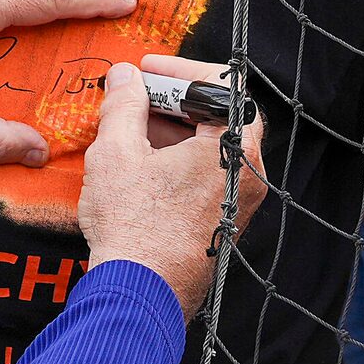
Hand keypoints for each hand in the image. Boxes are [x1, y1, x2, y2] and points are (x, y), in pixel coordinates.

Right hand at [80, 61, 264, 312]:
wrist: (140, 295)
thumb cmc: (134, 227)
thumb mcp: (116, 152)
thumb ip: (123, 105)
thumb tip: (125, 76)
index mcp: (232, 149)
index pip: (223, 83)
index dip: (181, 68)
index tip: (148, 70)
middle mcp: (247, 175)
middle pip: (221, 114)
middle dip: (175, 99)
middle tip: (137, 96)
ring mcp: (239, 202)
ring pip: (213, 146)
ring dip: (173, 129)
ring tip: (129, 130)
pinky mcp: (224, 223)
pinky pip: (208, 176)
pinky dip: (178, 160)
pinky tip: (140, 165)